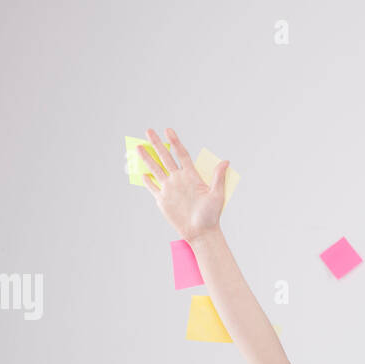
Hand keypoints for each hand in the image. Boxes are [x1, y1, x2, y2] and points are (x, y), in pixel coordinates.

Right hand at [136, 127, 227, 241]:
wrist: (201, 232)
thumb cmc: (212, 215)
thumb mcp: (217, 195)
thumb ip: (219, 178)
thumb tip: (226, 161)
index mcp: (191, 176)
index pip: (181, 154)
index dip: (175, 142)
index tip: (168, 130)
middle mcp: (179, 179)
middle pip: (165, 157)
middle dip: (157, 144)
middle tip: (149, 130)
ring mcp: (169, 189)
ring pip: (156, 169)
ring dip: (147, 158)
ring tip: (139, 146)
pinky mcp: (163, 200)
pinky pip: (152, 187)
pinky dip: (146, 180)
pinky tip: (141, 172)